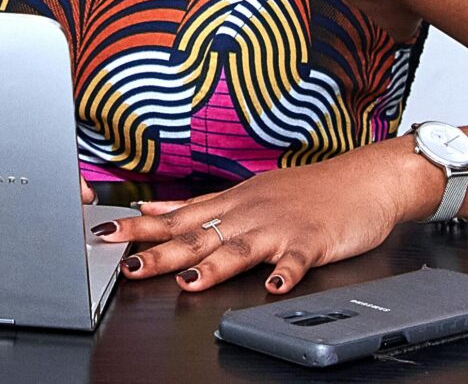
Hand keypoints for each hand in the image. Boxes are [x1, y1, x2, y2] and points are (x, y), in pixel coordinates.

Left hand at [95, 143, 430, 294]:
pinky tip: (275, 287)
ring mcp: (279, 227)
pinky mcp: (312, 241)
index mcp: (232, 203)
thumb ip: (201, 206)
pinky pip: (297, 260)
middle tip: (128, 264)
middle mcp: (248, 213)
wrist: (362, 179)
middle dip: (160, 250)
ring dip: (214, 265)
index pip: (177, 216)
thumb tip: (153, 211)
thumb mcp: (247, 192)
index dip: (140, 227)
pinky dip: (285, 274)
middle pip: (197, 234)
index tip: (105, 233)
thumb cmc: (305, 191)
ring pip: (240, 247)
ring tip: (191, 282)